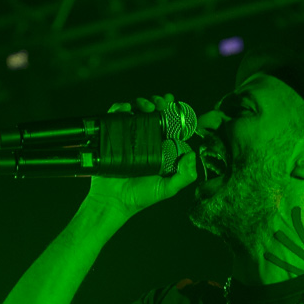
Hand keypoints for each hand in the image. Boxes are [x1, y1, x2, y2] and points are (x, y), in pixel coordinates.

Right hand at [86, 94, 197, 219]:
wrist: (112, 201)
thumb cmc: (140, 197)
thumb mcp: (168, 189)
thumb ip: (185, 176)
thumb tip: (192, 154)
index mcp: (161, 147)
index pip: (171, 123)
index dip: (175, 111)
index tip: (176, 105)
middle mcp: (146, 139)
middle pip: (154, 112)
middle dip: (159, 102)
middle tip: (162, 104)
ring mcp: (128, 136)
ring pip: (136, 110)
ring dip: (143, 102)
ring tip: (147, 107)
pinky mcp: (111, 135)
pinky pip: (115, 116)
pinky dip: (120, 108)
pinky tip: (126, 109)